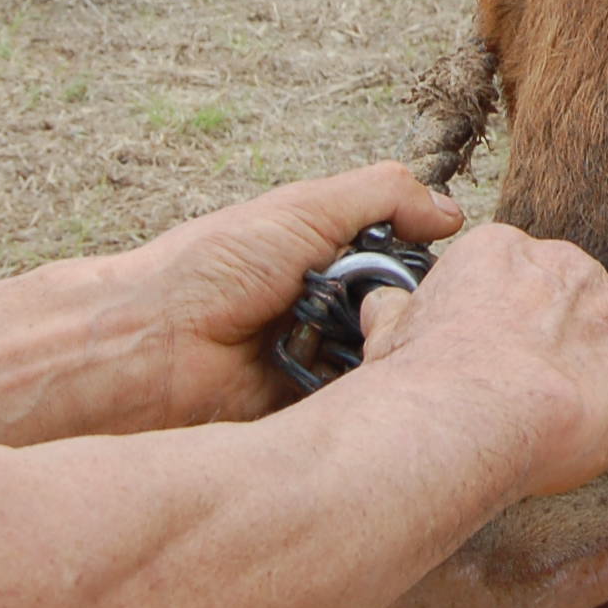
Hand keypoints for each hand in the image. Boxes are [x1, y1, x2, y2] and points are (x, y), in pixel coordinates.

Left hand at [113, 163, 467, 426]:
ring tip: (403, 358)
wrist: (148, 344)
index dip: (432, 272)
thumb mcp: (303, 209)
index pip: (408, 266)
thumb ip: (383, 196)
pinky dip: (368, 403)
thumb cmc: (212, 267)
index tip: (459, 276)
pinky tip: (378, 396)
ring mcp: (320, 363)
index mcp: (330, 260)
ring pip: (387, 365)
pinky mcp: (308, 412)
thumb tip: (452, 213)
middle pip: (404, 319)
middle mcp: (331, 311)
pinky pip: (358, 410)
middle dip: (418, 322)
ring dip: (395, 361)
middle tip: (427, 324)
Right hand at [357, 225, 607, 497]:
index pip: (521, 274)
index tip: (511, 352)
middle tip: (544, 384)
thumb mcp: (392, 334)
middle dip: (564, 333)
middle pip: (574, 291)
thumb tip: (385, 305)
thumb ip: (398, 312)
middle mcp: (559, 263)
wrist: (471, 415)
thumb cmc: (426, 384)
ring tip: (590, 398)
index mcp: (497, 254)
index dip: (520, 318)